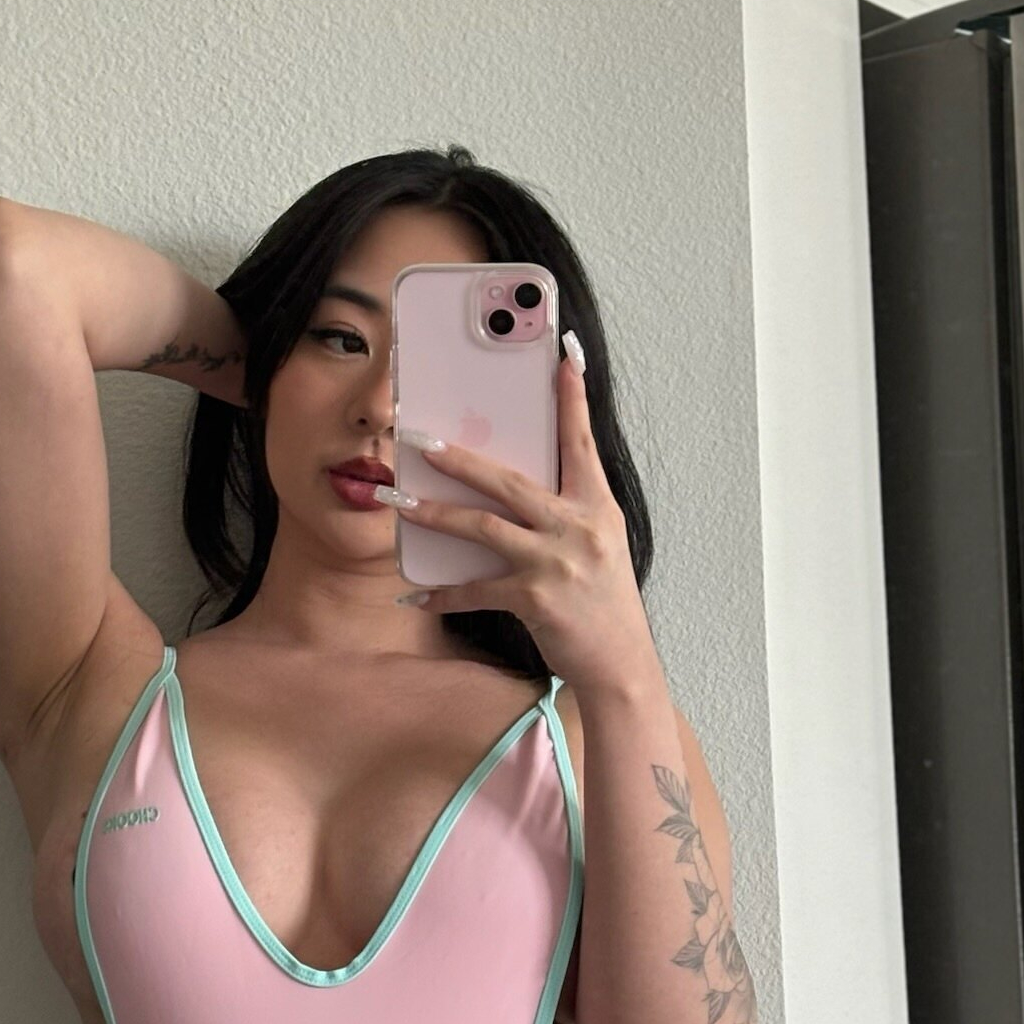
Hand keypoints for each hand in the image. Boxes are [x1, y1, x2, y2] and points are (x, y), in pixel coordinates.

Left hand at [385, 341, 654, 694]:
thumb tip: (517, 491)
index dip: (571, 399)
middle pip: (509, 481)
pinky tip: (416, 594)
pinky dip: (444, 593)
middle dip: (461, 460)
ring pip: (484, 527)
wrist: (621, 666)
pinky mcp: (536, 598)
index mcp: (597, 507)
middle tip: (422, 442)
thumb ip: (567, 514)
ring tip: (402, 502)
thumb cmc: (603, 607)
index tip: (563, 357)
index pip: (581, 442)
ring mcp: (557, 562)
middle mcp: (579, 527)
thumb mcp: (599, 548)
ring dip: (437, 514)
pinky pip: (478, 589)